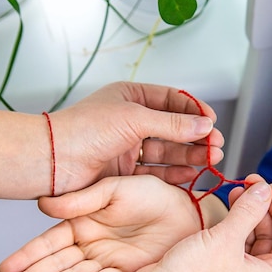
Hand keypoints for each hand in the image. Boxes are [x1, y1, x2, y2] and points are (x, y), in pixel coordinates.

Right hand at [0, 175, 200, 271]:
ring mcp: (107, 260)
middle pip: (57, 264)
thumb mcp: (115, 191)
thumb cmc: (153, 195)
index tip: (6, 269)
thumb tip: (43, 206)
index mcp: (84, 221)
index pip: (50, 241)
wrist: (187, 211)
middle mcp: (92, 243)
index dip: (28, 255)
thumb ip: (81, 201)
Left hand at [48, 82, 223, 193]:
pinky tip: (191, 173)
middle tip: (217, 145)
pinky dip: (175, 172)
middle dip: (196, 136)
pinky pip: (157, 171)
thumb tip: (204, 125)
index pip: (172, 100)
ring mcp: (128, 148)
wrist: (54, 161)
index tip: (212, 121)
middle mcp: (130, 122)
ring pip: (167, 150)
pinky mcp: (125, 172)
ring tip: (211, 159)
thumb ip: (172, 124)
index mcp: (131, 98)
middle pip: (173, 128)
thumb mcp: (134, 119)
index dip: (194, 111)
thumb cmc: (85, 130)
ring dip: (190, 154)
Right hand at [102, 175, 271, 271]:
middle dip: (265, 210)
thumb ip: (249, 210)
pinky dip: (233, 227)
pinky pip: (234, 247)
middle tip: (252, 184)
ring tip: (236, 191)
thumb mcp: (226, 238)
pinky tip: (224, 209)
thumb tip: (266, 189)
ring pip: (253, 242)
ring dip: (248, 216)